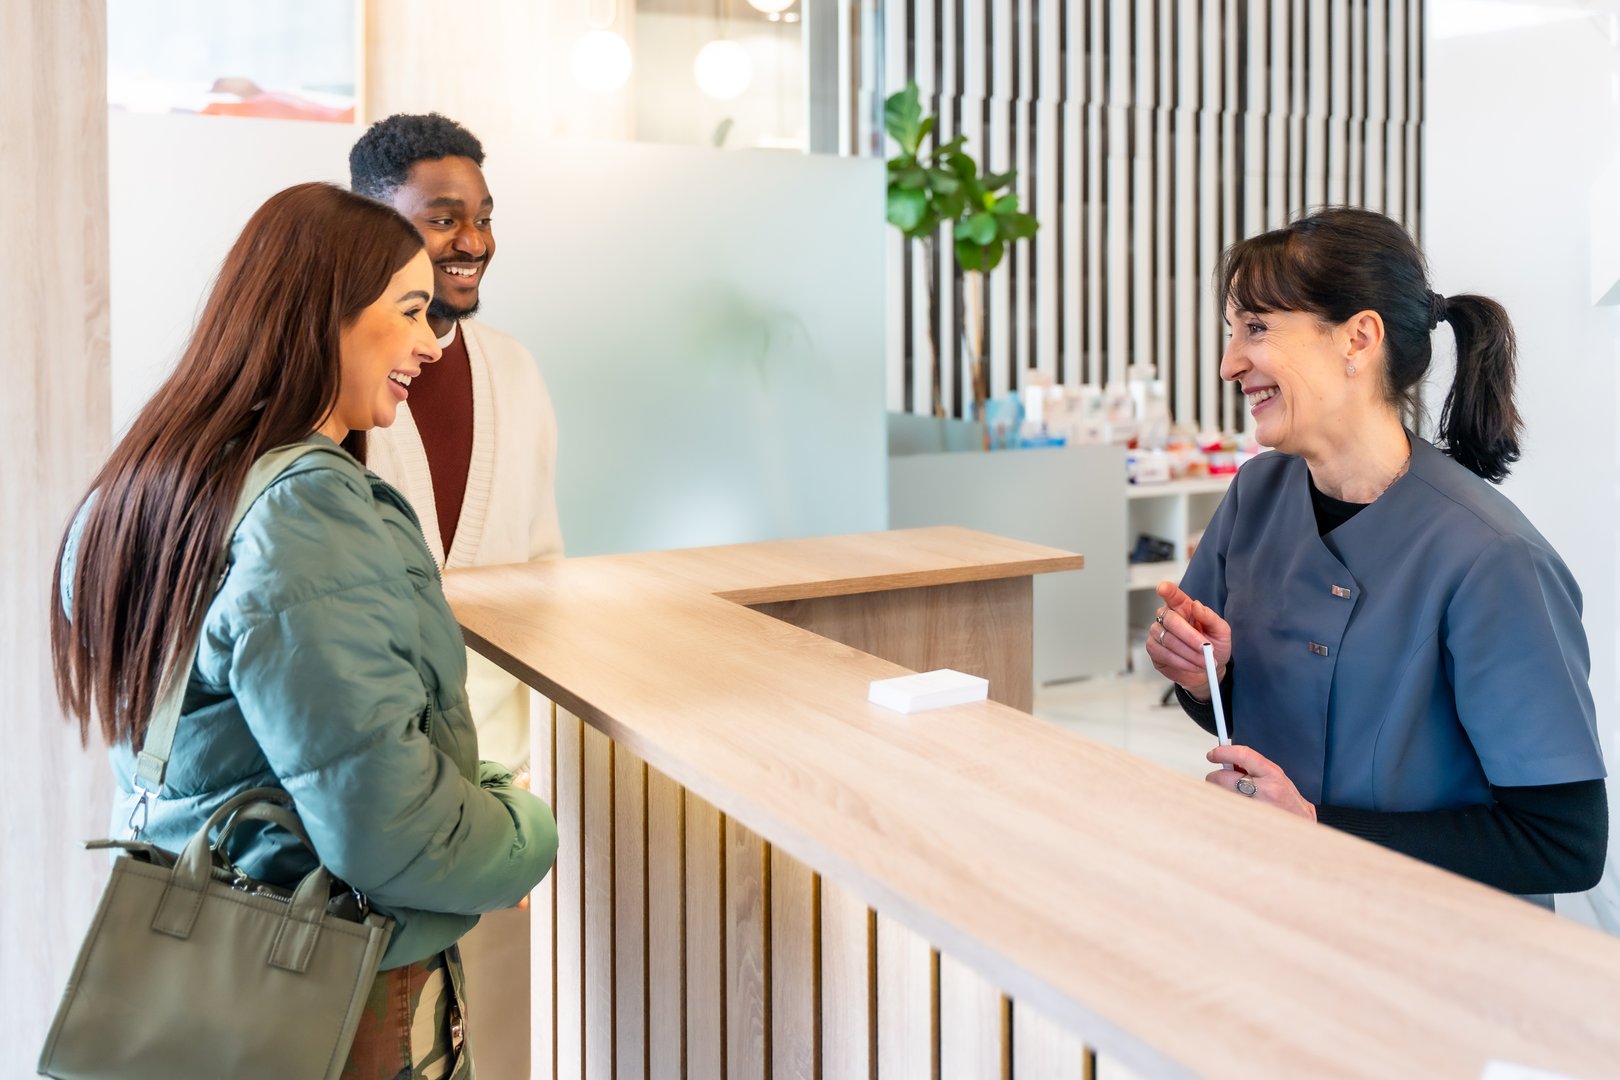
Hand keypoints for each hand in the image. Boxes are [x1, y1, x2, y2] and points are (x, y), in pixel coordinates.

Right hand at [1146, 580, 1231, 700]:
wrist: (1208, 670)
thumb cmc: (1214, 647)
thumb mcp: (1221, 632)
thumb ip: (1211, 618)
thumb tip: (1197, 606)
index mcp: (1183, 608)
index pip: (1172, 595)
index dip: (1167, 591)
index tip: (1163, 588)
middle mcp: (1167, 618)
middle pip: (1170, 620)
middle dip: (1190, 636)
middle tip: (1206, 648)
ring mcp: (1157, 634)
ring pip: (1168, 640)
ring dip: (1189, 653)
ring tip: (1204, 662)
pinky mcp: (1154, 651)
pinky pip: (1164, 655)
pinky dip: (1181, 662)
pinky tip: (1192, 665)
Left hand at [1206, 744, 1315, 820]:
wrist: (1302, 825)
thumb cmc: (1289, 801)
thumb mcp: (1276, 776)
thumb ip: (1253, 767)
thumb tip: (1228, 760)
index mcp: (1272, 774)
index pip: (1242, 755)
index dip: (1223, 752)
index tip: (1213, 754)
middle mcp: (1264, 791)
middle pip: (1223, 778)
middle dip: (1215, 777)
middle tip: (1216, 778)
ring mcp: (1255, 808)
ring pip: (1221, 795)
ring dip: (1220, 793)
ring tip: (1232, 794)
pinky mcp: (1248, 822)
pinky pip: (1226, 810)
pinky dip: (1225, 807)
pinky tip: (1235, 807)